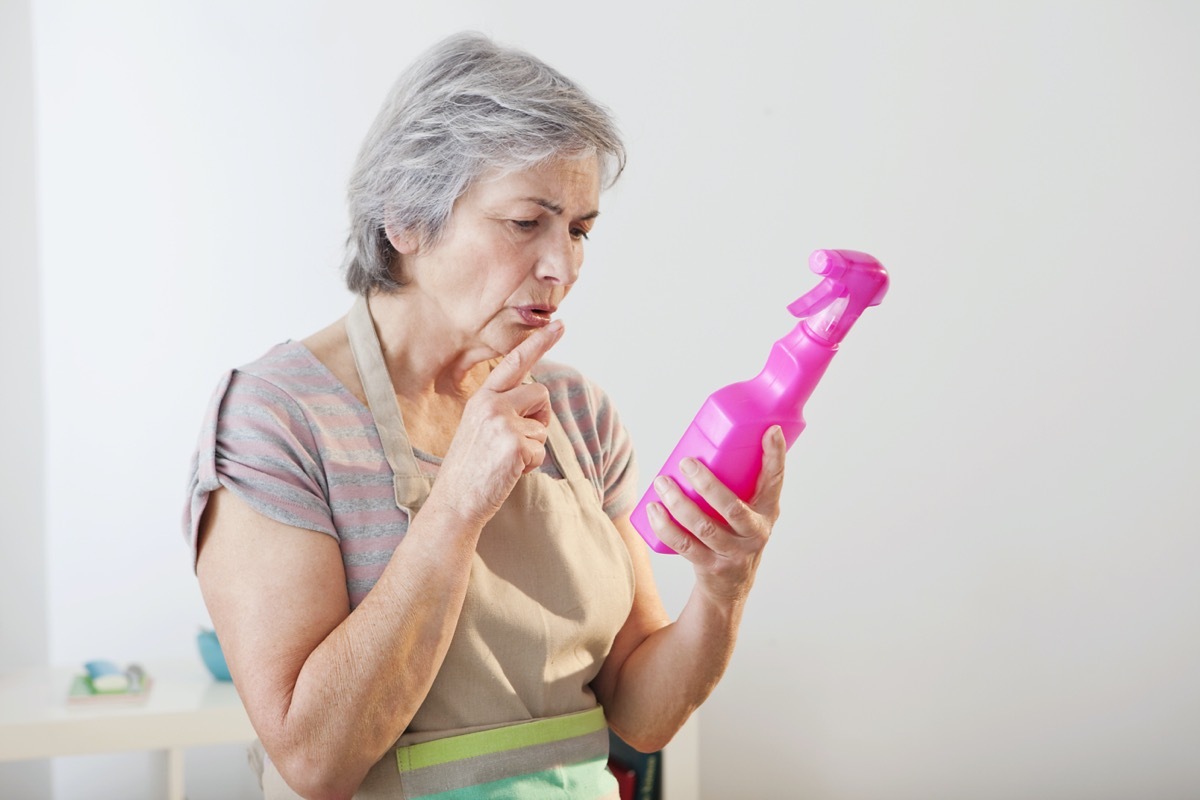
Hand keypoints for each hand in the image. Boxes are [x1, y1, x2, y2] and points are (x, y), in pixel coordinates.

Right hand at [436, 322, 563, 524]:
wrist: (455, 501)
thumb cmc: (470, 468)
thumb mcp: (479, 428)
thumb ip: (502, 409)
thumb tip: (536, 400)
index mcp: (482, 397)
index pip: (514, 363)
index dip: (538, 343)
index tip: (559, 325)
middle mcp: (491, 404)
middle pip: (540, 394)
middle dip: (540, 418)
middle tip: (520, 441)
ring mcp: (502, 423)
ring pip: (542, 427)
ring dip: (533, 446)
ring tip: (506, 459)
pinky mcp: (514, 444)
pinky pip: (541, 451)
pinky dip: (531, 466)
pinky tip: (508, 472)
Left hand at [647, 426, 786, 603]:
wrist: (731, 586)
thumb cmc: (735, 534)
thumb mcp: (749, 510)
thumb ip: (739, 481)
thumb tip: (713, 436)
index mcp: (767, 511)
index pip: (775, 480)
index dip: (775, 456)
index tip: (769, 430)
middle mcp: (755, 533)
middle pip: (731, 507)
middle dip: (706, 483)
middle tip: (685, 462)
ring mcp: (734, 553)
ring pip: (704, 527)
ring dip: (679, 503)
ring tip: (662, 482)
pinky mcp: (711, 567)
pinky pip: (685, 546)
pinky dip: (665, 527)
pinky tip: (653, 511)